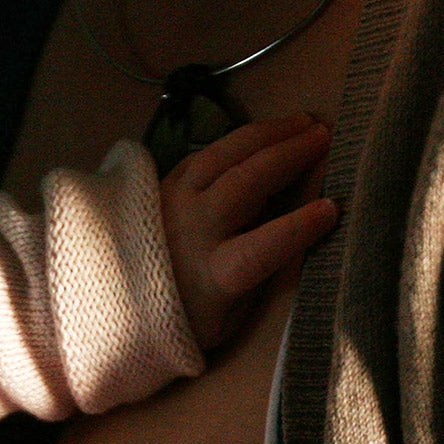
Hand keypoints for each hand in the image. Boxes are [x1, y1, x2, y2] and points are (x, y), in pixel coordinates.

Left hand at [161, 113, 337, 347]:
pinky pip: (204, 153)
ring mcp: (173, 201)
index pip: (262, 247)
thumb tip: (293, 239)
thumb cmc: (181, 320)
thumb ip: (257, 281)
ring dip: (268, 134)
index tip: (332, 208)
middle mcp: (192, 230)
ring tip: (302, 122)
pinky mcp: (161, 185)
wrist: (112, 305)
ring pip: (224, 155)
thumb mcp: (224, 321)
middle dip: (289, 155)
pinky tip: (263, 134)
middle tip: (325, 136)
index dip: (299, 227)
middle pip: (245, 183)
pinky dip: (238, 140)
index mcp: (212, 274)